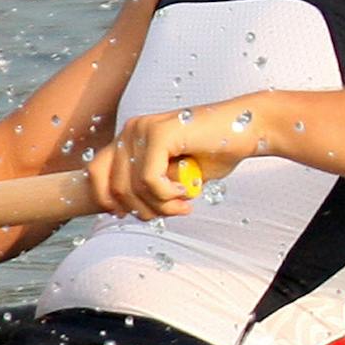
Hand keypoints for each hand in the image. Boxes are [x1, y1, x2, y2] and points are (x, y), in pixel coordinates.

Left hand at [87, 94, 267, 220]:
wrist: (248, 129)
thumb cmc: (216, 151)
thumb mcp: (177, 175)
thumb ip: (152, 187)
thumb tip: (129, 210)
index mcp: (131, 137)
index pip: (96, 173)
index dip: (109, 200)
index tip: (130, 215)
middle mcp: (131, 129)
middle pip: (113, 187)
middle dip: (143, 209)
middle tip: (174, 213)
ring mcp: (142, 129)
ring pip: (132, 188)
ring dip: (160, 206)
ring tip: (184, 205)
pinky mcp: (158, 134)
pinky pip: (149, 180)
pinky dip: (167, 195)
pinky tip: (186, 191)